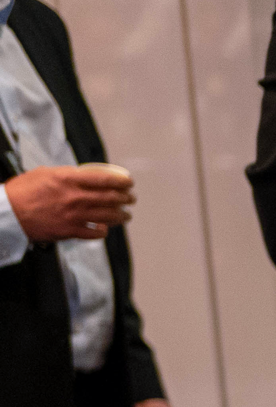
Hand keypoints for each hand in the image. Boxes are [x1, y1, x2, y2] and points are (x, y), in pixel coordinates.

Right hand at [5, 165, 132, 241]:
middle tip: (131, 198)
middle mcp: (74, 197)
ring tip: (126, 215)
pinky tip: (105, 229)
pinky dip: (103, 231)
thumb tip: (83, 176)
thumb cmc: (22, 191)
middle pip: (111, 198)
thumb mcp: (44, 173)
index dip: (122, 181)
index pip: (104, 179)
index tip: (129, 182)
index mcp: (68, 179)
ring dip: (121, 216)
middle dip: (126, 198)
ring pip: (108, 216)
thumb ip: (67, 175)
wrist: (8, 212)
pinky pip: (95, 233)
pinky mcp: (70, 231)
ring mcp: (74, 216)